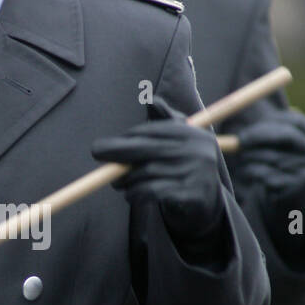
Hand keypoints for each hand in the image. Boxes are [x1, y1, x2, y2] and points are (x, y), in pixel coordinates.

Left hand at [91, 96, 225, 243]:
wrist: (208, 203)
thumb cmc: (184, 167)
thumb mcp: (179, 143)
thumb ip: (165, 122)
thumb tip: (151, 100)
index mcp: (193, 134)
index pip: (153, 131)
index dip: (127, 137)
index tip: (107, 141)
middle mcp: (197, 151)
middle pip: (146, 148)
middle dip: (117, 151)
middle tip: (96, 153)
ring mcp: (195, 173)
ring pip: (145, 173)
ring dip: (126, 180)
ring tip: (118, 183)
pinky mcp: (190, 195)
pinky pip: (151, 191)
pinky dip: (136, 194)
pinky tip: (131, 196)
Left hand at [228, 109, 304, 210]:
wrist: (295, 207)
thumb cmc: (285, 170)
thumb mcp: (285, 149)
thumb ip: (273, 131)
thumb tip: (243, 112)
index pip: (296, 121)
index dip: (272, 119)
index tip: (254, 122)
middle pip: (288, 135)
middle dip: (260, 134)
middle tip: (240, 138)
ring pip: (273, 156)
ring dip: (251, 155)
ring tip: (242, 157)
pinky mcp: (296, 188)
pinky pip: (268, 174)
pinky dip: (253, 171)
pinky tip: (248, 172)